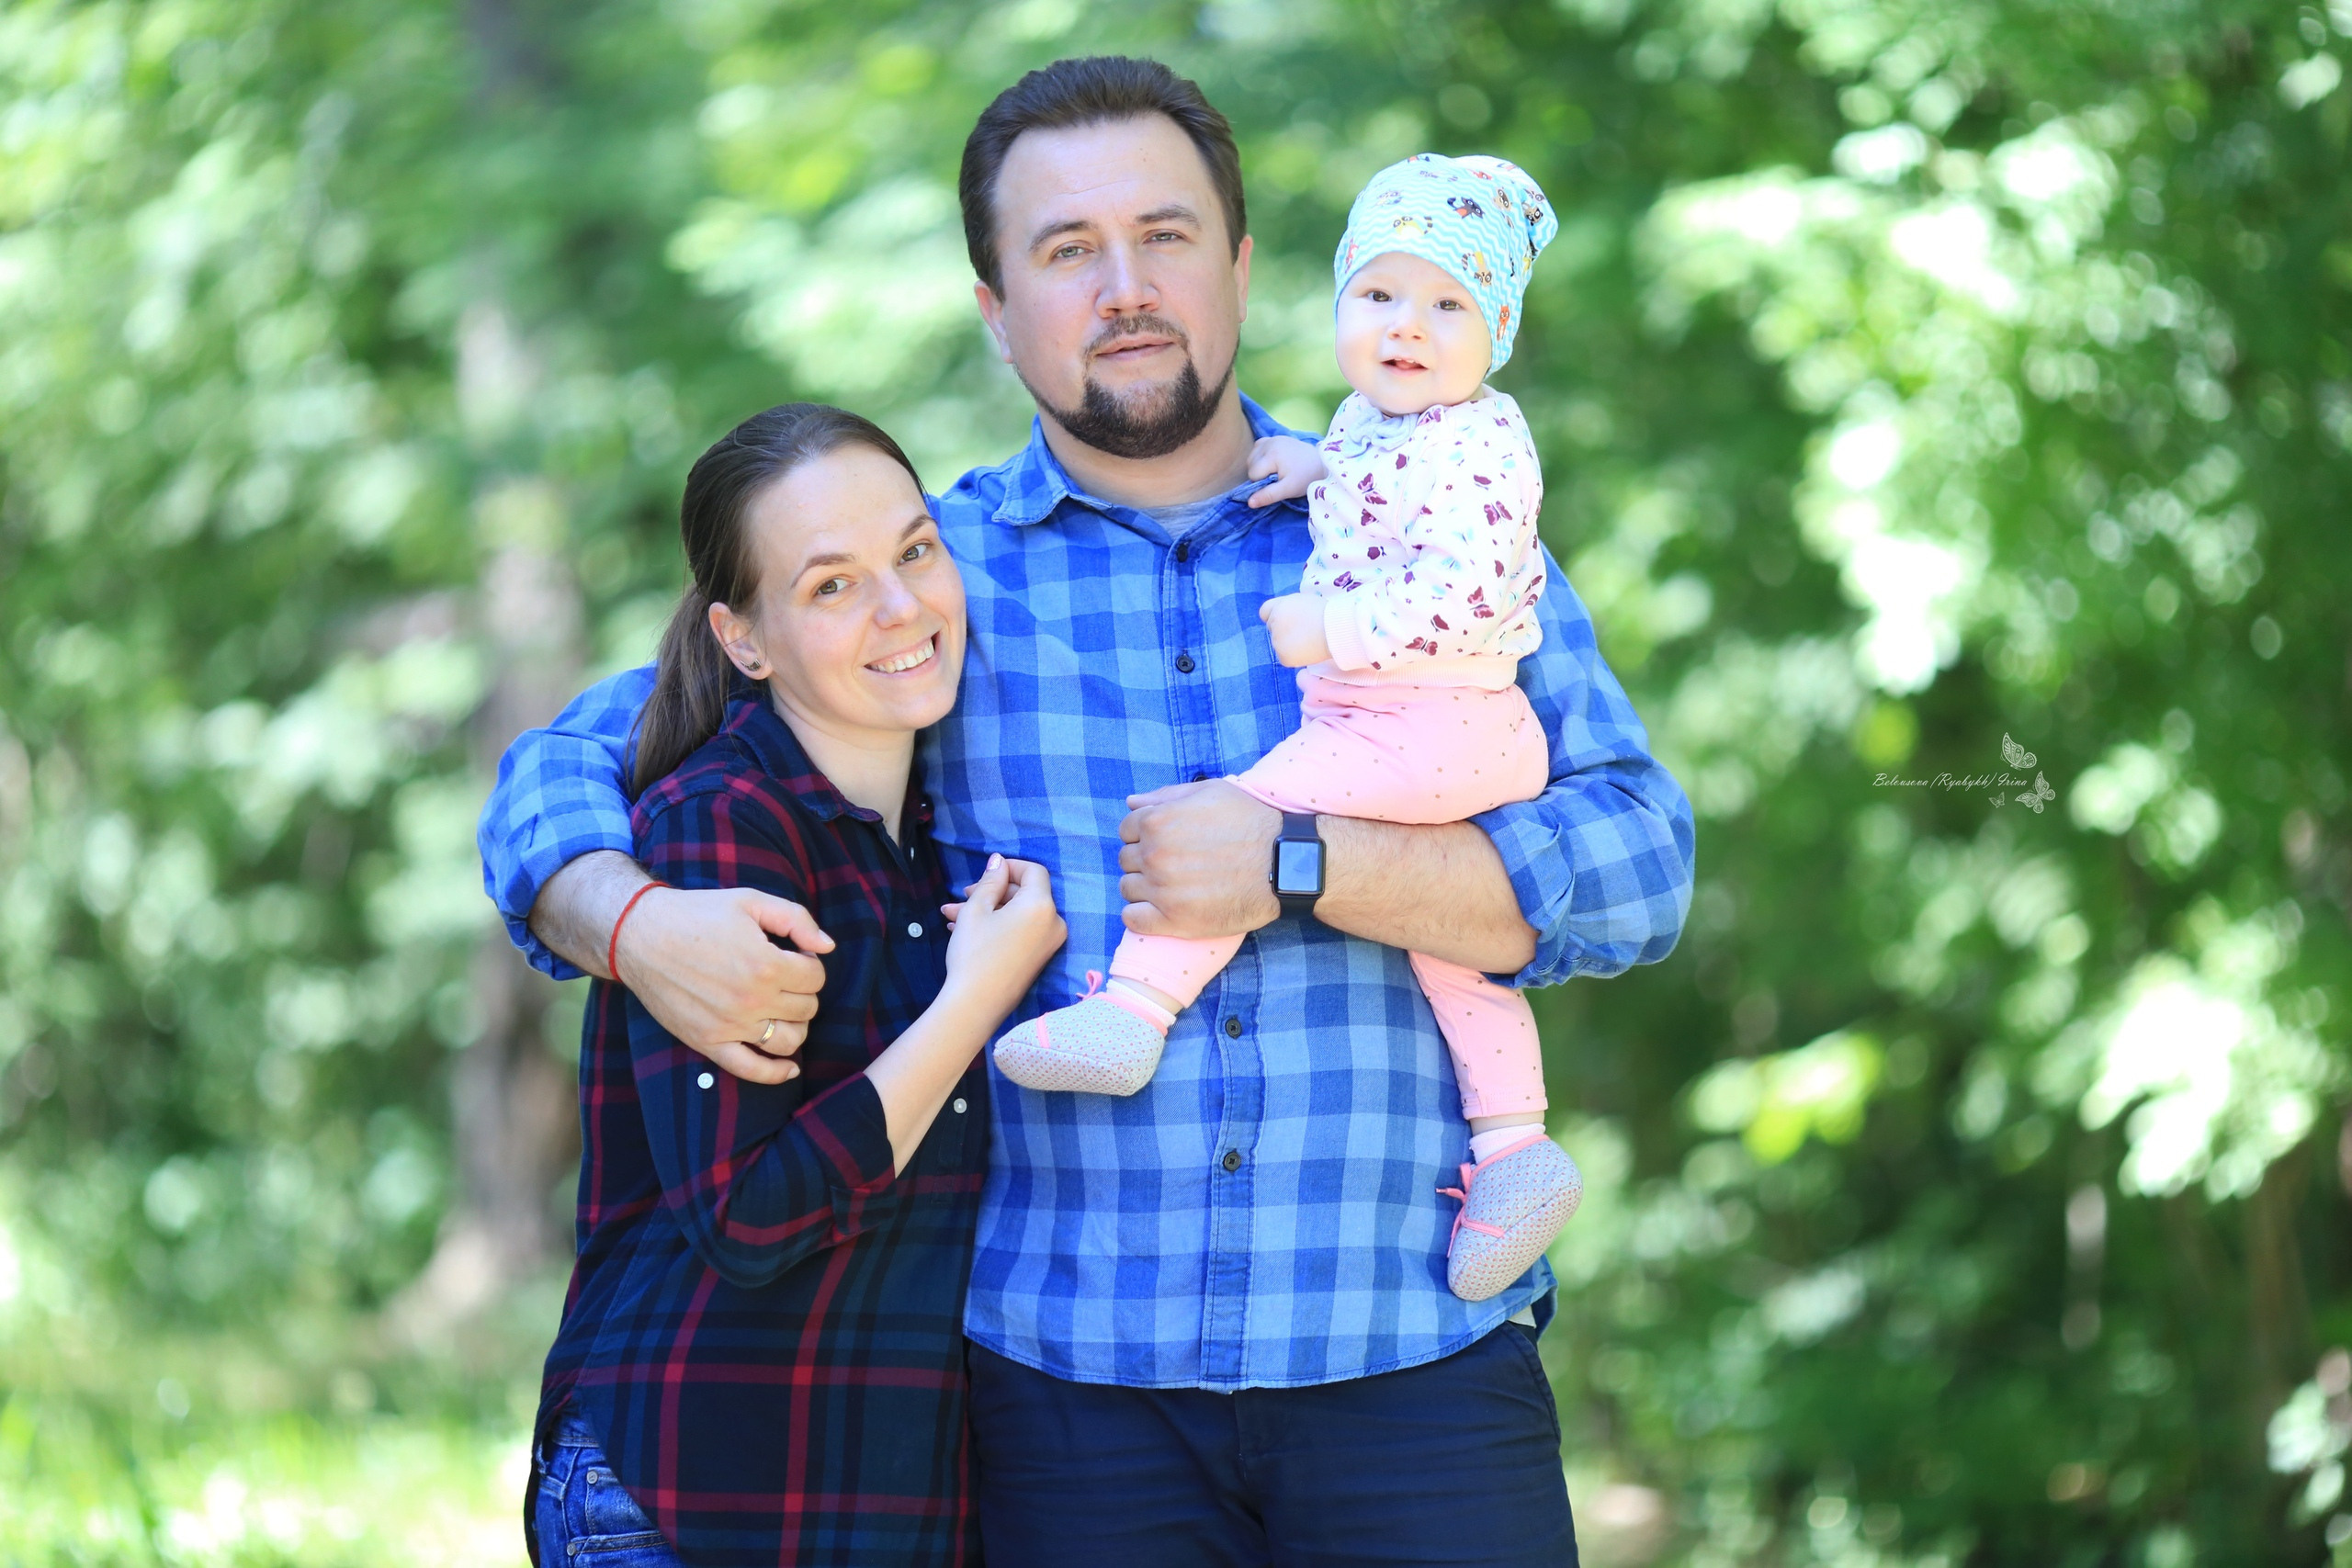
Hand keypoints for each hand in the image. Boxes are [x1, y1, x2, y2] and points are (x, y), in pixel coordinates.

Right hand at [614, 886, 833, 1083]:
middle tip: (785, 978)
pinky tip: (790, 1067)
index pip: (816, 978)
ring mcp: (730, 1025)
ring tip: (783, 1009)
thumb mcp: (750, 901)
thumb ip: (796, 919)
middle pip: (807, 1009)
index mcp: (766, 964)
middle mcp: (752, 1000)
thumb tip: (827, 947)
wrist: (641, 935)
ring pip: (790, 1041)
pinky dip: (776, 1073)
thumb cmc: (697, 913)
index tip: (794, 956)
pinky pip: (751, 1070)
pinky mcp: (708, 1042)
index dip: (810, 965)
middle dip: (803, 992)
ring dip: (796, 1026)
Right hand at [942, 854, 1065, 1015]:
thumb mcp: (976, 909)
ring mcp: (1049, 943)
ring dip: (989, 910)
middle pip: (1025, 894)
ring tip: (953, 915)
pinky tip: (966, 930)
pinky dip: (999, 926)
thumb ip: (991, 881)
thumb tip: (999, 862)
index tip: (986, 873)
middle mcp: (1053, 923)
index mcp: (1041, 905)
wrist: (976, 1005)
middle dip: (992, 892)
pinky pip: (1022, 931)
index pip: (1034, 871)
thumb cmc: (974, 952)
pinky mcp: (1040, 958)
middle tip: (962, 896)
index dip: (1009, 867)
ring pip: (1019, 914)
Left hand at [1118, 780, 1281, 938]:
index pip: (1126, 829)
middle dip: (1143, 859)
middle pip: (1126, 859)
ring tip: (1171, 886)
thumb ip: (1166, 795)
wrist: (1283, 863)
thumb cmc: (1251, 821)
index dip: (1144, 834)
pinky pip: (1133, 919)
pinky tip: (1158, 909)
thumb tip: (1132, 803)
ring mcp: (1161, 890)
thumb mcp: (1210, 792)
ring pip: (1127, 888)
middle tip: (1172, 863)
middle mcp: (1154, 855)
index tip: (1164, 841)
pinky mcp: (1173, 920)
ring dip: (1143, 886)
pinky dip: (1139, 915)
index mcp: (1157, 822)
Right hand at [1246, 435, 1326, 508]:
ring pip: (1252, 456)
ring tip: (1275, 470)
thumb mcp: (1288, 489)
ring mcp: (1271, 438)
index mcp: (1272, 455)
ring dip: (1259, 466)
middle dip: (1260, 475)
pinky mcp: (1274, 437)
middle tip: (1277, 478)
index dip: (1262, 483)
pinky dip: (1261, 456)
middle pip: (1250, 464)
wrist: (1321, 463)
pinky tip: (1272, 461)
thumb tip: (1250, 503)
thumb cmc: (1306, 477)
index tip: (1277, 484)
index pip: (1253, 474)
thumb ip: (1268, 495)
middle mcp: (1269, 443)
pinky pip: (1258, 447)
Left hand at [1259, 593, 1331, 667]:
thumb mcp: (1304, 600)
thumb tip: (1284, 614)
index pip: (1265, 612)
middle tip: (1305, 630)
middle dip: (1284, 629)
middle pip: (1273, 628)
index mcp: (1278, 607)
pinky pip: (1286, 657)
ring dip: (1290, 643)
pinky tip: (1309, 650)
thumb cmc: (1326, 613)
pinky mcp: (1283, 657)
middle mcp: (1274, 623)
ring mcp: (1277, 641)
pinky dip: (1295, 656)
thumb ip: (1289, 606)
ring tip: (1310, 639)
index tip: (1287, 619)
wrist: (1335, 630)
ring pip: (1280, 644)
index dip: (1276, 615)